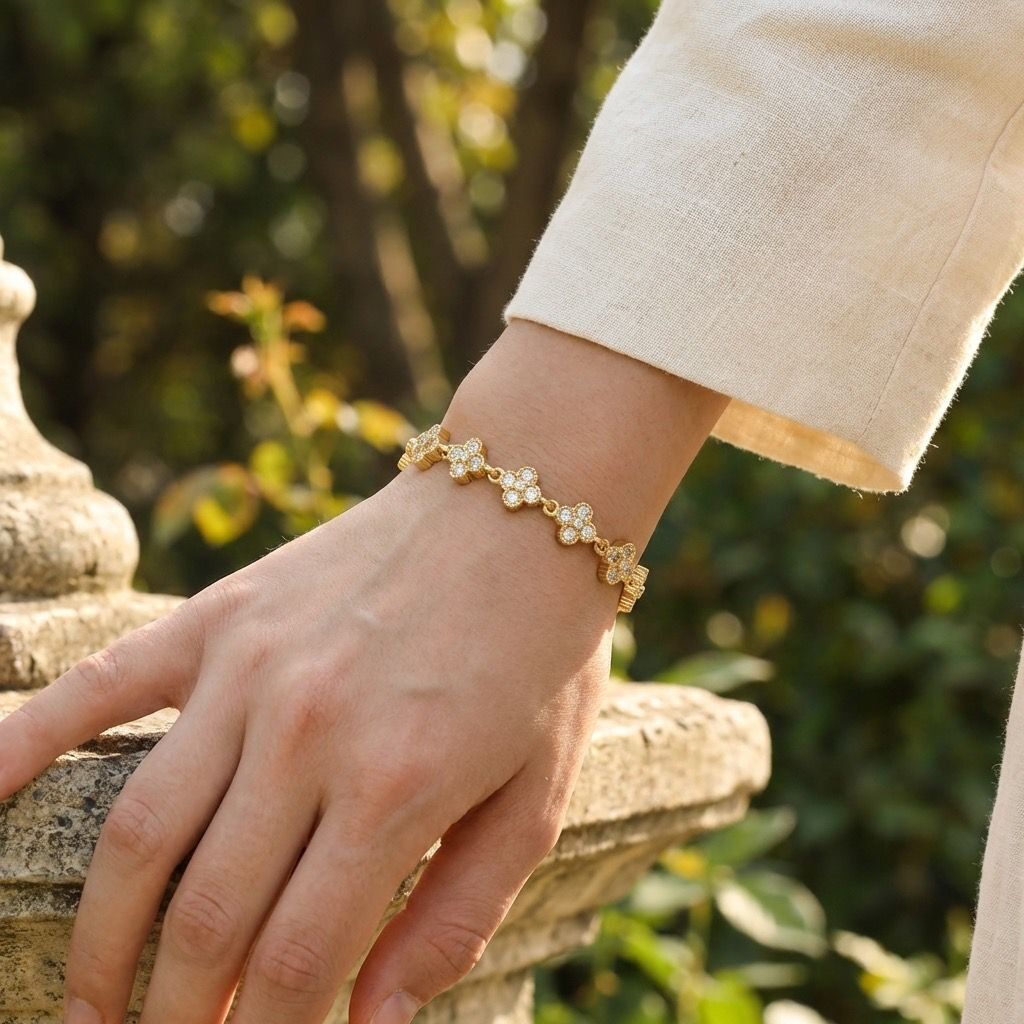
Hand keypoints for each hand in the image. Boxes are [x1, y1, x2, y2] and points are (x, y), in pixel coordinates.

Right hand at [0, 321, 726, 1023]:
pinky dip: (20, 749)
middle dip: (175, 1016)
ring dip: (103, 943)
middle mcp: (307, 734)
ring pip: (139, 836)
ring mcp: (249, 670)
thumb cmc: (543, 655)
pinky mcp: (219, 618)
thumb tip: (374, 1022)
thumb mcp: (538, 794)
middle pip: (205, 920)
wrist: (523, 508)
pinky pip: (97, 690)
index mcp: (396, 789)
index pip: (297, 964)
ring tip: (93, 1008)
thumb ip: (457, 915)